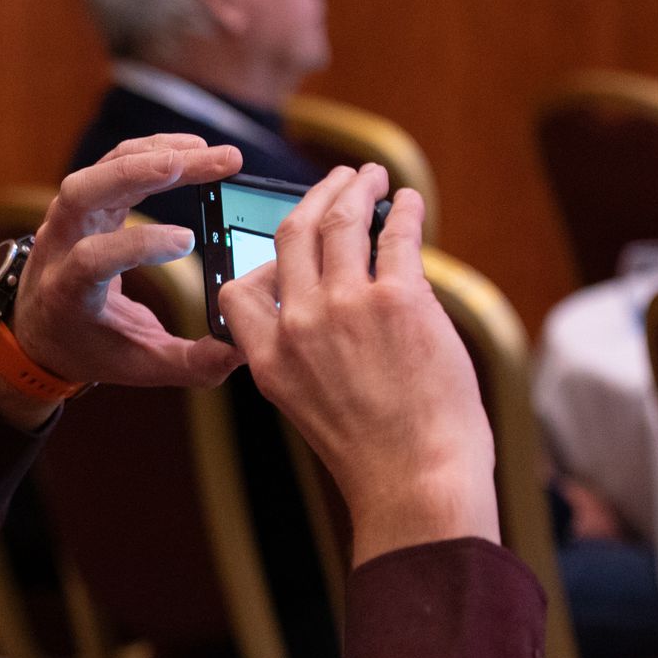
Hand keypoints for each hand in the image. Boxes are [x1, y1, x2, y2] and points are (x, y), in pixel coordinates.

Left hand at [9, 135, 243, 390]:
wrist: (37, 329)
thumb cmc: (89, 347)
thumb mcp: (138, 367)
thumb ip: (191, 364)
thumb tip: (242, 349)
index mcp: (67, 292)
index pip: (93, 257)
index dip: (138, 244)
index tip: (188, 241)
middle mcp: (58, 245)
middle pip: (85, 192)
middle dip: (144, 171)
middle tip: (207, 163)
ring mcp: (66, 216)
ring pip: (101, 168)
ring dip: (156, 153)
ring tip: (211, 154)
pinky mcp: (84, 199)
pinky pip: (113, 162)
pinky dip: (151, 150)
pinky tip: (193, 150)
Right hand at [220, 165, 498, 563]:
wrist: (417, 481)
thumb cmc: (375, 455)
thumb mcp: (309, 406)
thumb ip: (306, 353)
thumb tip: (339, 297)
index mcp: (268, 358)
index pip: (240, 288)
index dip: (263, 255)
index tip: (287, 239)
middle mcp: (298, 325)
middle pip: (294, 235)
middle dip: (316, 196)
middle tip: (338, 181)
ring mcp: (347, 308)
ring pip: (341, 221)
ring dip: (357, 188)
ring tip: (371, 177)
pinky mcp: (399, 300)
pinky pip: (398, 236)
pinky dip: (406, 210)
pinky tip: (410, 201)